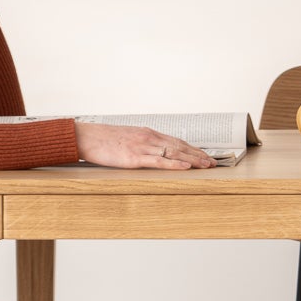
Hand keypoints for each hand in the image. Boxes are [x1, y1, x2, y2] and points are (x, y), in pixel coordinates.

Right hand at [75, 123, 216, 172]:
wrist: (87, 137)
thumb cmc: (105, 140)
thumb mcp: (128, 139)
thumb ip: (142, 145)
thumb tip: (153, 153)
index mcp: (148, 133)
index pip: (176, 141)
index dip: (192, 148)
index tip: (204, 155)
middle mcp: (149, 138)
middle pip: (180, 146)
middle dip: (198, 154)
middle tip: (213, 162)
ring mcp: (143, 147)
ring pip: (174, 153)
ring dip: (193, 159)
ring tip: (206, 165)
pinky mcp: (135, 158)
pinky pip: (159, 161)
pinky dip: (175, 164)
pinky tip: (186, 166)